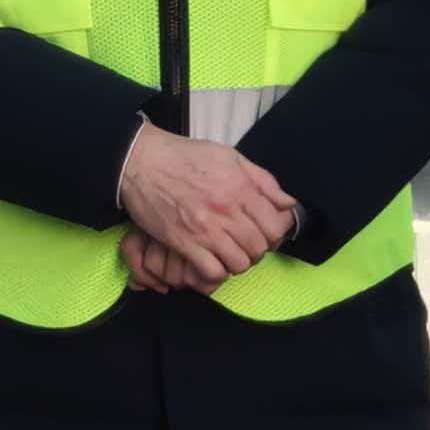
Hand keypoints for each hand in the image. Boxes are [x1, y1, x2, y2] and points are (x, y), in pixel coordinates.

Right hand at [117, 123, 295, 283]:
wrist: (141, 161)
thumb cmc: (185, 157)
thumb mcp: (230, 157)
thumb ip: (263, 180)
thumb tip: (288, 203)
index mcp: (241, 187)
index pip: (276, 225)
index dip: (276, 233)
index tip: (266, 232)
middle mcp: (227, 210)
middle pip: (260, 247)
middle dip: (258, 250)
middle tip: (247, 244)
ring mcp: (205, 229)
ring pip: (240, 263)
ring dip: (238, 262)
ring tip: (230, 253)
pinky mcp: (184, 242)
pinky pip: (212, 271)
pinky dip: (217, 272)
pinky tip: (212, 261)